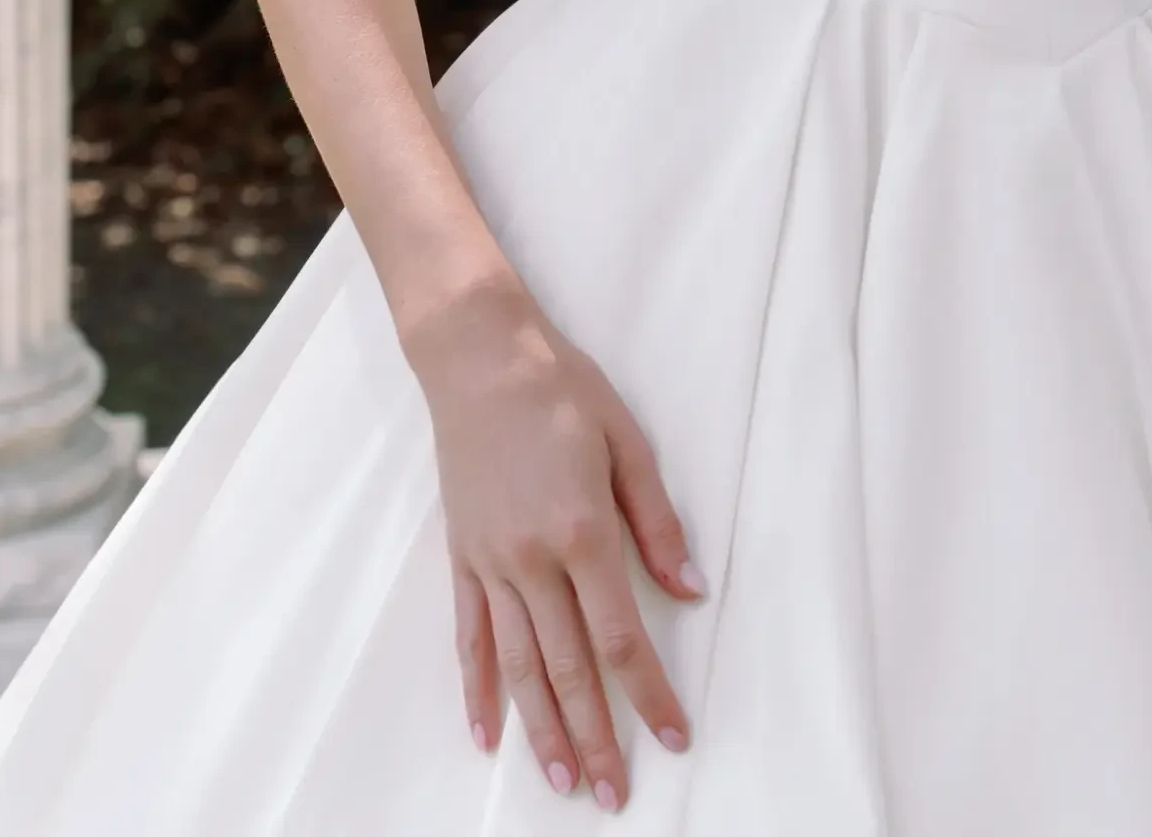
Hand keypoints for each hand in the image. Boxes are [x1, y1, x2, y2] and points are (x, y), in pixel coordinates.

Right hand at [411, 283, 704, 810]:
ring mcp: (491, 563)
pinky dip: (476, 689)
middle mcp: (533, 560)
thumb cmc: (561, 390)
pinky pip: (469, 636)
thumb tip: (689, 590)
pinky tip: (485, 734)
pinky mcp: (462, 557)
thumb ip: (657, 522)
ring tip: (561, 783)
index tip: (673, 736)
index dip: (649, 694)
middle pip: (568, 668)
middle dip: (595, 738)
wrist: (479, 357)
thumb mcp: (626, 441)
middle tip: (612, 796)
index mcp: (583, 531)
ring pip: (518, 666)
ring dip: (541, 731)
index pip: (621, 635)